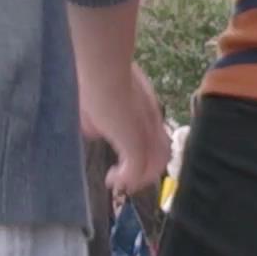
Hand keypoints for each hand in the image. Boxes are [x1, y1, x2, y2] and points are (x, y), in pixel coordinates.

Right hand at [82, 65, 170, 195]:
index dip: (147, 153)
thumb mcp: (100, 99)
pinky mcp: (135, 144)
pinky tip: (111, 179)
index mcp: (148, 112)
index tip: (128, 160)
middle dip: (144, 171)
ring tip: (118, 183)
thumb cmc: (98, 78)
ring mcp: (147, 135)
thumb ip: (101, 117)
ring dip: (137, 178)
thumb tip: (95, 131)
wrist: (103, 72)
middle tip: (125, 179)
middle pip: (161, 155)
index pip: (158, 139)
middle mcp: (153, 125)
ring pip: (154, 165)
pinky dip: (126, 179)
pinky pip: (137, 170)